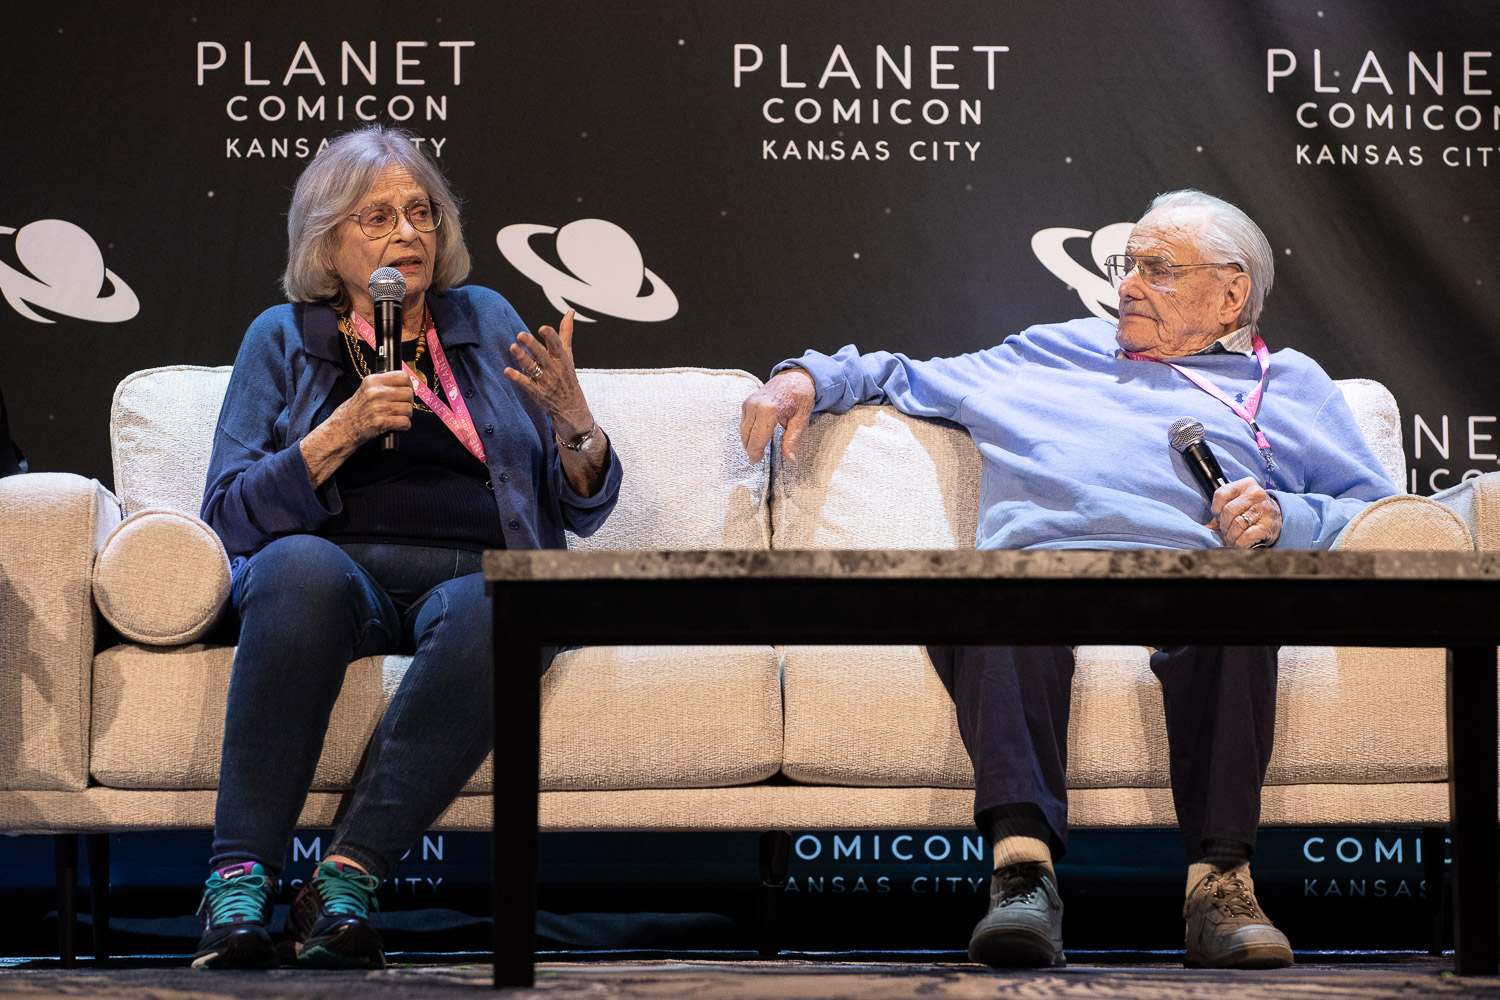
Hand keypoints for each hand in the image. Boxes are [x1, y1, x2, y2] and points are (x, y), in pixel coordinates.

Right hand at [331, 371, 413, 446]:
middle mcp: (376, 392)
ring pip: (408, 409)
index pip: (403, 377)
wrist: (343, 428)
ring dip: (406, 415)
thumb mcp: (367, 389)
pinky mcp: (381, 422)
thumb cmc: (357, 409)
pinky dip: (404, 426)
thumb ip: (384, 384)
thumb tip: (407, 383)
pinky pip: (405, 422)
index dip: (408, 385)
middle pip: (408, 393)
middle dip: (408, 402)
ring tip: (397, 416)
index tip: (407, 390)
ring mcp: (378, 407)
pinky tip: (398, 425)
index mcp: (373, 381)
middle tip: (401, 407)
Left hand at [504, 309, 593, 439]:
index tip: (542, 328)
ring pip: (532, 368)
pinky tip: (507, 371)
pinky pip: (526, 384)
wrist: (571, 407)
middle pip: (542, 355)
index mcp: (561, 358)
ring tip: (512, 347)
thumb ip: (566, 332)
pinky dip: (517, 378)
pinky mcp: (536, 392)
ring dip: (522, 358)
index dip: (550, 336)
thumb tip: (570, 311)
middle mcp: (553, 368)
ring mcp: (545, 381)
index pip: (557, 345)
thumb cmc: (567, 376)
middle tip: (520, 334)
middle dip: (532, 345)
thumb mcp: (568, 354)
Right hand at [740, 369, 814, 462]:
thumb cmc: (799, 397)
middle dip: (750, 449)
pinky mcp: (746, 402)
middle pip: (747, 436)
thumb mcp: (801, 420)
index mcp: (768, 410)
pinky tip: (756, 437)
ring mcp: (749, 403)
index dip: (755, 452)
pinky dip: (748, 432)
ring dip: (748, 441)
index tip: (756, 461)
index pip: (757, 438)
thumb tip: (790, 458)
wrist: (794, 378)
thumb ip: (793, 440)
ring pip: (743, 430)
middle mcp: (755, 406)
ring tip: (757, 450)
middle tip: (756, 459)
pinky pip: (743, 422)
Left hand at [1207, 477, 1281, 547]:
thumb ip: (1221, 512)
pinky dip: (1239, 543)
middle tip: (1225, 532)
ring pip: (1237, 524)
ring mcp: (1263, 508)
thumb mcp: (1238, 503)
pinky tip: (1239, 543)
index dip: (1216, 509)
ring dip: (1230, 536)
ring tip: (1231, 539)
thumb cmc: (1252, 510)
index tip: (1219, 517)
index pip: (1221, 494)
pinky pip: (1246, 536)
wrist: (1278, 518)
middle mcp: (1256, 493)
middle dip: (1223, 525)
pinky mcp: (1268, 524)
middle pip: (1228, 511)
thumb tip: (1207, 527)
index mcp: (1245, 484)